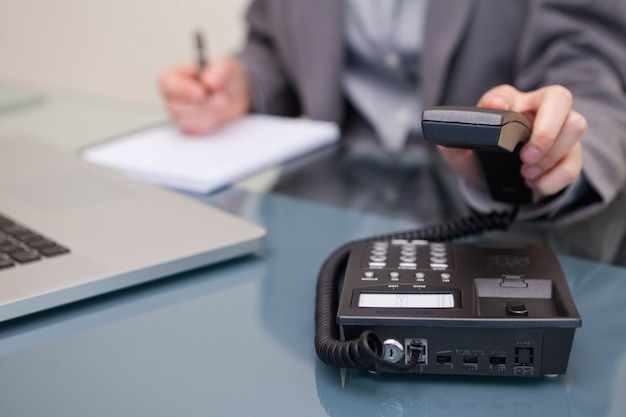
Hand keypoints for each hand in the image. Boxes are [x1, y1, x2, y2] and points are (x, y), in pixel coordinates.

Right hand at [158, 57, 251, 134]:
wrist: (232, 92)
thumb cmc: (222, 76)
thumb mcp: (225, 66)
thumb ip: (218, 71)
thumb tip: (209, 82)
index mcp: (172, 77)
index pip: (168, 84)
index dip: (184, 90)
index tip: (201, 93)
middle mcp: (172, 97)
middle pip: (178, 106)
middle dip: (204, 104)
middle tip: (222, 99)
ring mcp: (179, 114)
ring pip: (189, 120)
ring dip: (210, 113)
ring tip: (224, 102)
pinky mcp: (190, 126)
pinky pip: (198, 129)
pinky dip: (212, 122)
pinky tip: (219, 112)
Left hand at [437, 84, 586, 197]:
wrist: (500, 180)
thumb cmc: (482, 158)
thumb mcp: (462, 154)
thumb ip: (452, 143)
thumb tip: (442, 137)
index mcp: (507, 104)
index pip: (507, 93)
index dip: (502, 99)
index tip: (496, 106)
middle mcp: (537, 109)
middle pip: (559, 98)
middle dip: (546, 129)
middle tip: (525, 157)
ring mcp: (559, 128)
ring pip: (575, 125)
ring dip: (552, 155)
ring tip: (527, 173)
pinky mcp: (570, 152)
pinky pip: (575, 161)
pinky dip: (556, 178)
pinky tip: (536, 184)